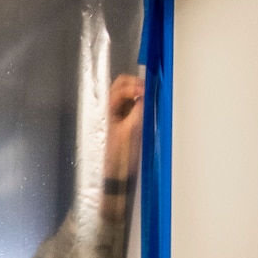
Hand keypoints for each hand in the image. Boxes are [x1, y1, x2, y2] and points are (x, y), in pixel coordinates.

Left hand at [104, 73, 143, 189]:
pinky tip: (146, 106)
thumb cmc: (121, 155)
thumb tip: (145, 95)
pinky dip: (139, 101)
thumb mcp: (132, 131)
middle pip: (120, 85)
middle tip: (148, 90)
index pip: (120, 87)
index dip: (135, 86)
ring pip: (126, 94)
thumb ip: (138, 110)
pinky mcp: (123, 121)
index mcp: (107, 111)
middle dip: (135, 84)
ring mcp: (116, 115)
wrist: (117, 174)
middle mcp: (109, 110)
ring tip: (149, 97)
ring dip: (137, 92)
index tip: (147, 91)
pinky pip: (131, 104)